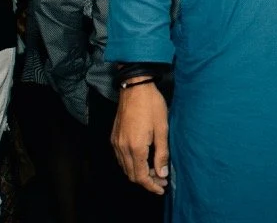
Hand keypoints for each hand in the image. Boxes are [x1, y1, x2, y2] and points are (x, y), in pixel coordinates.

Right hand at [111, 79, 169, 194]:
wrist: (135, 87)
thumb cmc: (152, 105)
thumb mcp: (162, 129)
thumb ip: (162, 153)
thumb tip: (162, 173)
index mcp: (135, 148)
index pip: (141, 176)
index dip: (152, 185)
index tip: (162, 188)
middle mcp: (122, 148)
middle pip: (132, 175)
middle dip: (147, 181)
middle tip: (161, 181)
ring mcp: (116, 143)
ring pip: (125, 167)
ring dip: (138, 173)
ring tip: (154, 172)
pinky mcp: (114, 137)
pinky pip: (120, 158)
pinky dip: (131, 164)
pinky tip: (142, 160)